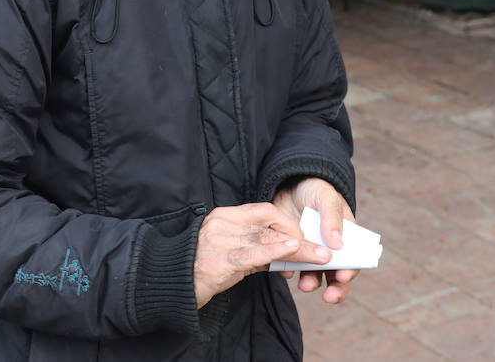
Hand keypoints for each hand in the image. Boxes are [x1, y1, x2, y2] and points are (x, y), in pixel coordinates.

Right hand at [193, 202, 331, 308]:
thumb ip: (254, 248)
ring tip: (318, 256)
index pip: (264, 211)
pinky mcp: (220, 259)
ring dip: (297, 248)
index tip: (303, 239)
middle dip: (299, 237)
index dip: (287, 223)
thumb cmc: (201, 268)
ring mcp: (220, 240)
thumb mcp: (229, 251)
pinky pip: (254, 253)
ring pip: (267, 239)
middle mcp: (223, 224)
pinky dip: (276, 250)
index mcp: (225, 216)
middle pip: (270, 225)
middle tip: (322, 250)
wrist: (173, 284)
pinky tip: (293, 250)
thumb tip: (283, 253)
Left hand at [272, 177, 357, 303]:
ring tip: (305, 285)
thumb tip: (338, 243)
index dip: (350, 271)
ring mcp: (309, 251)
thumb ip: (332, 218)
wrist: (290, 184)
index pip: (352, 261)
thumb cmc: (315, 190)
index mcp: (345, 238)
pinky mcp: (290, 250)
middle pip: (336, 275)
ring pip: (313, 274)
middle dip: (335, 289)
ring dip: (311, 283)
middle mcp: (329, 250)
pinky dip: (288, 270)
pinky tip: (285, 270)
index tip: (343, 276)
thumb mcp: (326, 199)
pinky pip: (290, 265)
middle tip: (330, 297)